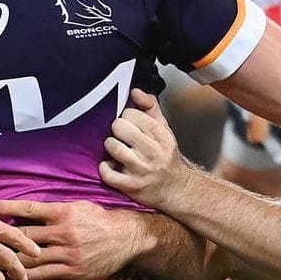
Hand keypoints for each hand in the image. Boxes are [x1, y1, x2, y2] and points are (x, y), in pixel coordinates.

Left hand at [0, 200, 144, 279]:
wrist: (125, 237)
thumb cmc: (99, 219)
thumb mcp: (79, 206)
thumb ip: (56, 210)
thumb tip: (31, 211)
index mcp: (64, 212)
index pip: (31, 209)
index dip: (9, 207)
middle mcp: (63, 232)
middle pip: (26, 236)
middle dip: (4, 239)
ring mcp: (67, 252)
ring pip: (32, 258)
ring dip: (12, 260)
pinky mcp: (71, 269)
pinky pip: (44, 274)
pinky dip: (28, 275)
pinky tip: (15, 277)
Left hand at [99, 89, 196, 209]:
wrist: (175, 188)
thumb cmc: (165, 156)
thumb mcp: (163, 128)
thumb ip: (150, 106)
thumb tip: (134, 91)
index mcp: (160, 134)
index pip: (129, 113)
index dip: (126, 118)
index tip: (130, 126)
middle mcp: (152, 151)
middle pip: (119, 127)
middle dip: (117, 131)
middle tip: (121, 137)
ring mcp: (141, 169)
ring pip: (112, 146)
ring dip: (110, 147)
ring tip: (116, 150)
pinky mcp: (131, 185)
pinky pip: (107, 172)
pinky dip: (105, 168)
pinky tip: (111, 165)